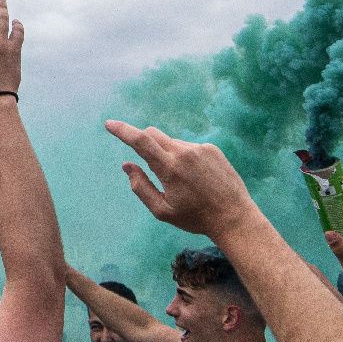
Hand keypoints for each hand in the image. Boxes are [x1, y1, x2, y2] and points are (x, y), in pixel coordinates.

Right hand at [103, 121, 257, 238]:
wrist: (234, 217)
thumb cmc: (195, 217)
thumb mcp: (162, 211)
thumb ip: (140, 187)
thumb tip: (127, 165)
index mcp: (170, 168)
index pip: (140, 141)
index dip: (122, 130)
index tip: (109, 124)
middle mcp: (184, 153)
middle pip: (153, 134)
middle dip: (142, 142)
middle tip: (147, 163)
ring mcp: (200, 148)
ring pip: (171, 143)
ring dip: (166, 155)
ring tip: (183, 182)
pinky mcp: (212, 149)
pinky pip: (188, 147)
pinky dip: (184, 157)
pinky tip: (196, 178)